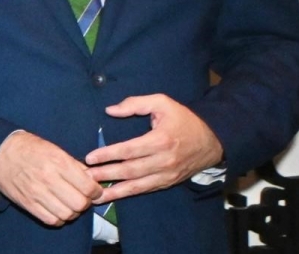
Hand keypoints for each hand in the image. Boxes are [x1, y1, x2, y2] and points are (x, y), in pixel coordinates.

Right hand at [0, 131, 101, 225]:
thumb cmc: (29, 148)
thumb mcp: (54, 148)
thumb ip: (73, 165)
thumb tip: (91, 179)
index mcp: (58, 162)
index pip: (88, 187)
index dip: (96, 192)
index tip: (94, 190)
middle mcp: (49, 179)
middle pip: (80, 204)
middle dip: (86, 203)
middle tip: (82, 198)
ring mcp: (37, 193)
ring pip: (67, 214)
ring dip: (73, 212)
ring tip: (69, 204)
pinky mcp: (27, 204)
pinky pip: (52, 220)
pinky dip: (59, 218)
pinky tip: (58, 210)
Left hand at [85, 94, 223, 203]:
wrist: (213, 140)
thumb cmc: (184, 119)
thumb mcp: (162, 102)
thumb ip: (135, 104)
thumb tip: (110, 110)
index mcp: (160, 140)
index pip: (129, 150)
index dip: (108, 154)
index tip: (89, 158)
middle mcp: (164, 160)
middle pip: (130, 170)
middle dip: (106, 175)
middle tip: (84, 177)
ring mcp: (167, 174)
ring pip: (137, 185)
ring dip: (114, 191)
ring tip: (93, 195)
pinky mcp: (168, 182)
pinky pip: (145, 189)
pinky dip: (128, 194)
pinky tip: (113, 196)